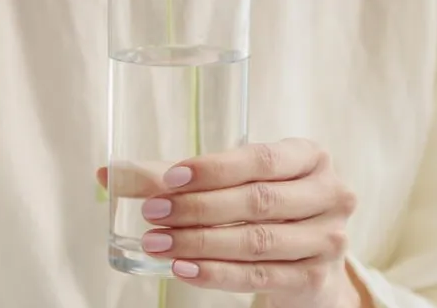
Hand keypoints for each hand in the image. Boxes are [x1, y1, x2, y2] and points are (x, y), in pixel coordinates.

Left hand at [100, 139, 361, 307]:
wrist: (309, 262)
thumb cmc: (264, 206)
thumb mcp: (230, 183)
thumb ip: (172, 176)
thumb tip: (107, 173)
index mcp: (310, 157)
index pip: (261, 158)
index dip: (214, 168)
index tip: (169, 178)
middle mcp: (330, 194)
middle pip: (257, 201)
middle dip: (197, 208)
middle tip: (151, 212)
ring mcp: (329, 240)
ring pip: (256, 241)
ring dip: (200, 242)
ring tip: (156, 242)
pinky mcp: (317, 280)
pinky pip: (260, 276)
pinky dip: (217, 273)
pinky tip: (182, 269)